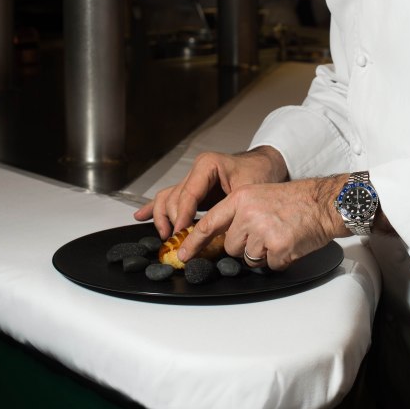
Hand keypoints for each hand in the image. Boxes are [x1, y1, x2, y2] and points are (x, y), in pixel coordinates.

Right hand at [133, 145, 287, 239]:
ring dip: (162, 218)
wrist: (268, 165)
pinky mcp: (194, 189)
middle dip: (175, 222)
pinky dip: (155, 207)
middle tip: (179, 243)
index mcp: (207, 165)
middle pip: (175, 199)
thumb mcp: (246, 191)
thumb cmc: (261, 174)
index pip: (187, 194)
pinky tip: (141, 215)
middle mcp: (196, 171)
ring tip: (165, 236)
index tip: (180, 236)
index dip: (182, 217)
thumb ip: (227, 210)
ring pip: (167, 198)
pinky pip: (170, 196)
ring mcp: (193, 179)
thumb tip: (213, 236)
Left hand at [176, 173, 347, 270]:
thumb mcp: (259, 195)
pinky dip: (280, 259)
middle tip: (266, 231)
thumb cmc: (295, 200)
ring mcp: (262, 231)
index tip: (183, 254)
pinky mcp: (278, 247)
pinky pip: (270, 265)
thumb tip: (222, 238)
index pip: (209, 223)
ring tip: (279, 235)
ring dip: (264, 254)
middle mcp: (247, 213)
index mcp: (240, 198)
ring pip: (249, 258)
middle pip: (232, 247)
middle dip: (246, 246)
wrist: (324, 202)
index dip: (194, 241)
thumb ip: (239, 213)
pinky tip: (290, 242)